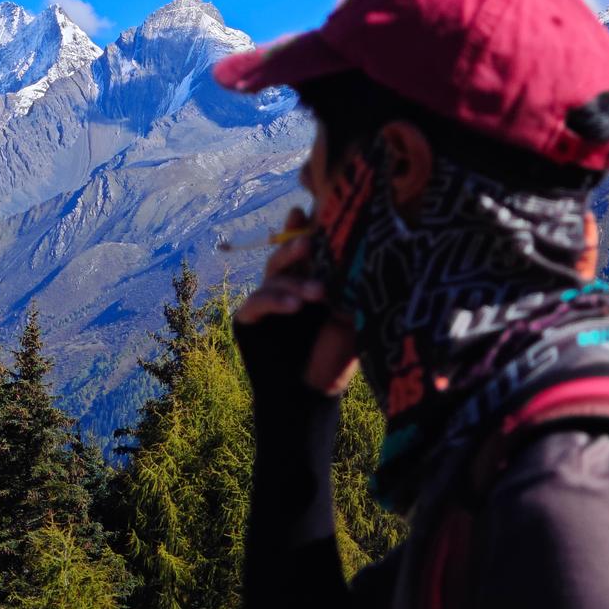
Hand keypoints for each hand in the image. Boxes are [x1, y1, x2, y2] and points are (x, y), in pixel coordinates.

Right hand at [235, 207, 358, 395]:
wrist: (309, 398)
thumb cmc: (335, 361)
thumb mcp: (348, 320)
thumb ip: (347, 288)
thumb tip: (362, 252)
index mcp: (310, 282)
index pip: (307, 250)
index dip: (305, 228)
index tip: (310, 210)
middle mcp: (285, 287)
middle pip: (285, 255)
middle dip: (296, 246)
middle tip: (309, 241)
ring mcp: (264, 302)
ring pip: (272, 276)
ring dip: (293, 282)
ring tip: (315, 294)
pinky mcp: (246, 318)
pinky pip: (257, 302)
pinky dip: (274, 301)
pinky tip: (292, 307)